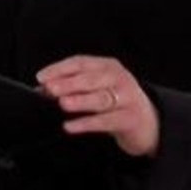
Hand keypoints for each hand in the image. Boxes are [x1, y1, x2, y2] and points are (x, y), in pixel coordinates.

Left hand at [36, 55, 159, 156]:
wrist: (149, 123)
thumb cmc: (116, 102)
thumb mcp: (98, 88)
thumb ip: (73, 86)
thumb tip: (42, 89)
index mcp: (108, 66)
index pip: (80, 62)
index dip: (59, 69)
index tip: (41, 77)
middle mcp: (119, 78)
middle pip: (90, 79)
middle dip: (68, 83)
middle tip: (50, 89)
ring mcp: (128, 98)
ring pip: (100, 99)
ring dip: (80, 101)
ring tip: (62, 104)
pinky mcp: (130, 119)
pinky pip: (106, 121)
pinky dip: (86, 123)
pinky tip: (70, 126)